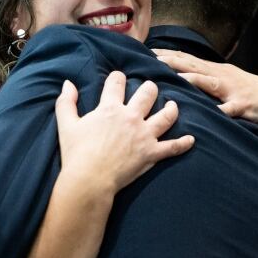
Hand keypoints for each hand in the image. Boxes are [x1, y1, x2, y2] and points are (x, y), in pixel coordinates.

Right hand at [54, 71, 194, 193]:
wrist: (89, 180)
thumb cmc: (76, 153)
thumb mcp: (66, 124)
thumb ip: (66, 102)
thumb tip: (67, 84)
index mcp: (110, 108)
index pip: (117, 82)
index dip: (117, 77)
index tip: (118, 79)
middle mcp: (131, 117)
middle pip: (148, 93)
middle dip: (149, 88)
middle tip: (149, 89)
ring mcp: (144, 135)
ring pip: (166, 115)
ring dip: (171, 109)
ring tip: (172, 105)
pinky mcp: (152, 153)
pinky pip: (173, 147)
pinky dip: (183, 144)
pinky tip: (191, 140)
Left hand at [152, 48, 257, 125]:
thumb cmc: (244, 90)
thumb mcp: (222, 79)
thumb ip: (202, 77)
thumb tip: (177, 75)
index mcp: (213, 70)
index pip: (186, 59)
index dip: (168, 55)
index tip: (147, 52)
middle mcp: (220, 76)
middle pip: (193, 65)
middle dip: (173, 62)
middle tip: (153, 60)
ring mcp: (232, 90)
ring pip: (209, 83)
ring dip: (193, 79)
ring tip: (176, 78)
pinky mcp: (243, 105)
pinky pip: (230, 109)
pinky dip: (220, 110)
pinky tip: (211, 113)